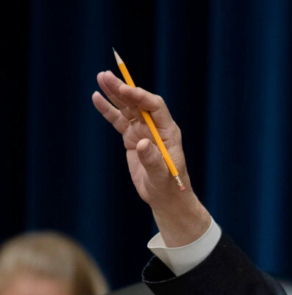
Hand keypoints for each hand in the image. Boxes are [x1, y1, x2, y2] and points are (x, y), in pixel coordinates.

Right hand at [92, 70, 210, 245]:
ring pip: (127, 108)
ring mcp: (143, 131)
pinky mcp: (132, 138)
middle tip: (106, 75)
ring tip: (101, 77)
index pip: (155, 107)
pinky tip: (97, 97)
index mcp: (168, 132)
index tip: (126, 89)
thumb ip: (153, 160)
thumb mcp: (161, 175)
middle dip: (123, 89)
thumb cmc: (168, 186)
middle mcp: (156, 127)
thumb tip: (142, 143)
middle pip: (138, 102)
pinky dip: (108, 110)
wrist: (164, 196)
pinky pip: (118, 120)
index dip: (141, 97)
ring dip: (114, 93)